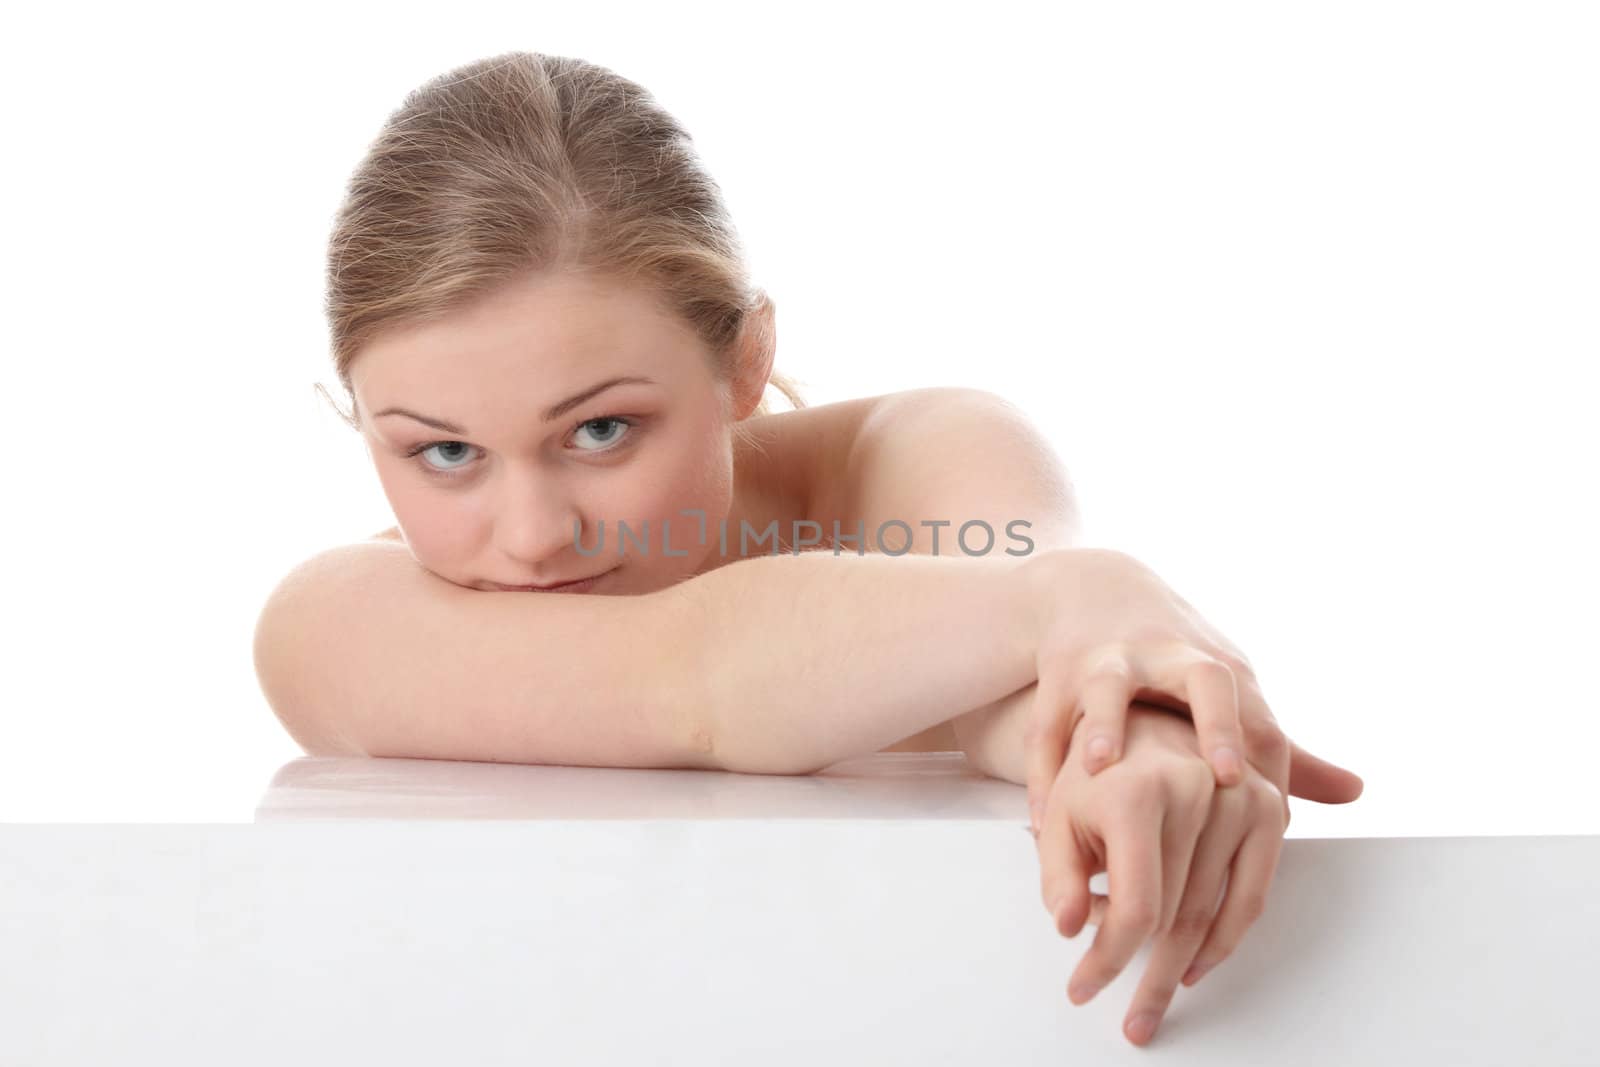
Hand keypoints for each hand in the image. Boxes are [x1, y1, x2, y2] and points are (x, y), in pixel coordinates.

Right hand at [1021, 548, 1363, 837]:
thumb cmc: (1173, 660)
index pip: (1263, 719)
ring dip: (1103, 726)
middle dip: (1218, 724)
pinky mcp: (1058, 670)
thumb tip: (1356, 792)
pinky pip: (1047, 721)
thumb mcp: (1227, 690)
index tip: (1279, 817)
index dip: (1276, 766)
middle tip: (1227, 779)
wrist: (1093, 587)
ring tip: (1098, 766)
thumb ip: (1282, 749)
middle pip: (1204, 681)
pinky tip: (1046, 820)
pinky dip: (1044, 768)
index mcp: (1221, 669)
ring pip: (1107, 688)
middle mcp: (1172, 656)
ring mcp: (1110, 659)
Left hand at [1034, 701, 1286, 1046]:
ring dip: (1185, 968)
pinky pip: (1255, 890)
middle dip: (1144, 976)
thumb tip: (1066, 925)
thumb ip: (1058, 872)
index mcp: (1137, 791)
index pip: (1133, 904)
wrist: (1140, 708)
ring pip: (1214, 910)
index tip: (1082, 988)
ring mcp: (1237, 796)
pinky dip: (1227, 936)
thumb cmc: (1091, 767)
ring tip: (1154, 1005)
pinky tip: (1196, 965)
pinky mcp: (1264, 805)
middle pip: (1174, 914)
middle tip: (1128, 1020)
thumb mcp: (1057, 813)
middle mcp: (1195, 790)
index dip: (1108, 957)